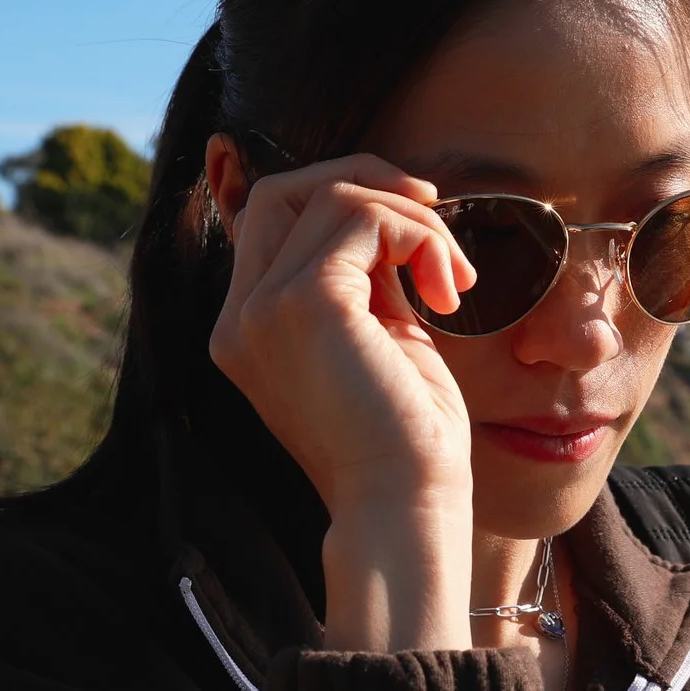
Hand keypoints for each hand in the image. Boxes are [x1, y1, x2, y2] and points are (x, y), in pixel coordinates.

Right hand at [206, 143, 479, 651]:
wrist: (406, 507)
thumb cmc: (408, 438)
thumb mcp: (380, 337)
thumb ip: (366, 278)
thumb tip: (394, 209)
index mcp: (248, 326)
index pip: (274, 216)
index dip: (346, 195)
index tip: (418, 222)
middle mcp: (238, 316)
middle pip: (284, 189)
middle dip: (370, 183)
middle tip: (438, 219)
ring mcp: (260, 308)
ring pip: (334, 195)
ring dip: (414, 221)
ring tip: (452, 284)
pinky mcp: (303, 303)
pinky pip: (363, 216)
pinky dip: (419, 235)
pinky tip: (446, 293)